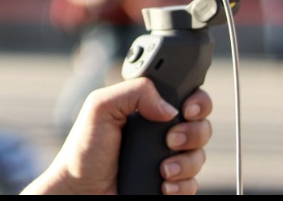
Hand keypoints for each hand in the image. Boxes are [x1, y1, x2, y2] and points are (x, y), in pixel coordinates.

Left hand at [23, 78, 211, 194]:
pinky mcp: (170, 184)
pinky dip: (182, 185)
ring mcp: (168, 159)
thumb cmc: (85, 150)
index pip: (186, 97)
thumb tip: (168, 107)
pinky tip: (163, 185)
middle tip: (170, 140)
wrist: (81, 190)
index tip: (188, 109)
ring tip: (163, 170)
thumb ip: (133, 92)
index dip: (196, 101)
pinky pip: (193, 184)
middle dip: (194, 132)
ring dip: (186, 163)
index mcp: (148, 109)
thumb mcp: (100, 108)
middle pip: (202, 126)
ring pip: (200, 157)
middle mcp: (161, 133)